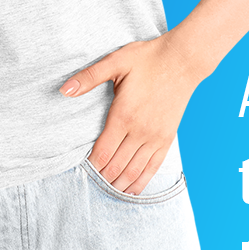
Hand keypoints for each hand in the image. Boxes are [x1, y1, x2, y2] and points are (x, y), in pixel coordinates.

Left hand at [60, 35, 207, 195]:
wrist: (183, 61)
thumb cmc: (148, 59)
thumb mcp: (116, 61)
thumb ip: (89, 77)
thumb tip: (64, 89)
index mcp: (123, 115)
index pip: (103, 153)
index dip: (91, 166)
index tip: (81, 170)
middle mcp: (140, 132)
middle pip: (116, 166)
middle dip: (102, 178)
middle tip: (89, 184)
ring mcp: (155, 137)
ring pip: (134, 172)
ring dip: (119, 185)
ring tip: (106, 190)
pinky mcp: (167, 139)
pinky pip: (153, 168)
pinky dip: (141, 182)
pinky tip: (131, 190)